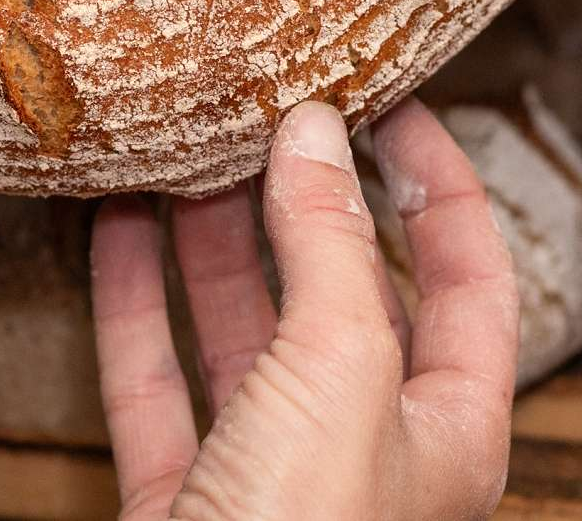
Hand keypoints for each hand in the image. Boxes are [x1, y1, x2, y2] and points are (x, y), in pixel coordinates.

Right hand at [91, 99, 516, 520]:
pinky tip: (114, 230)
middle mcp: (368, 452)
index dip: (440, 183)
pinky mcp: (183, 505)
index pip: (468, 277)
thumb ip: (329, 247)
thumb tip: (317, 134)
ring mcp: (269, 481)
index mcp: (449, 431)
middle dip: (304, 200)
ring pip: (244, 332)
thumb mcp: (339, 370)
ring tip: (186, 148)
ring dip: (213, 239)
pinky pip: (158, 385)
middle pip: (345, 295)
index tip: (395, 102)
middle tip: (270, 108)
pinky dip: (135, 305)